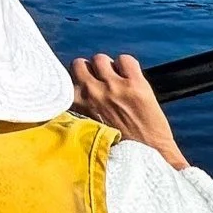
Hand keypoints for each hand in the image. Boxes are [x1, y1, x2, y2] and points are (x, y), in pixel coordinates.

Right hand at [70, 53, 187, 170]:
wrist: (147, 154)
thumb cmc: (117, 147)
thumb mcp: (87, 129)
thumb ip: (81, 110)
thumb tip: (78, 94)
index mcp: (78, 105)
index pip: (65, 80)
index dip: (76, 83)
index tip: (83, 87)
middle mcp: (92, 92)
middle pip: (79, 64)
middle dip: (89, 70)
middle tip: (100, 82)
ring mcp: (114, 87)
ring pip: (100, 58)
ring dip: (107, 66)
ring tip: (116, 79)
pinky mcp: (135, 84)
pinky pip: (125, 59)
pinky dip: (127, 65)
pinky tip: (131, 78)